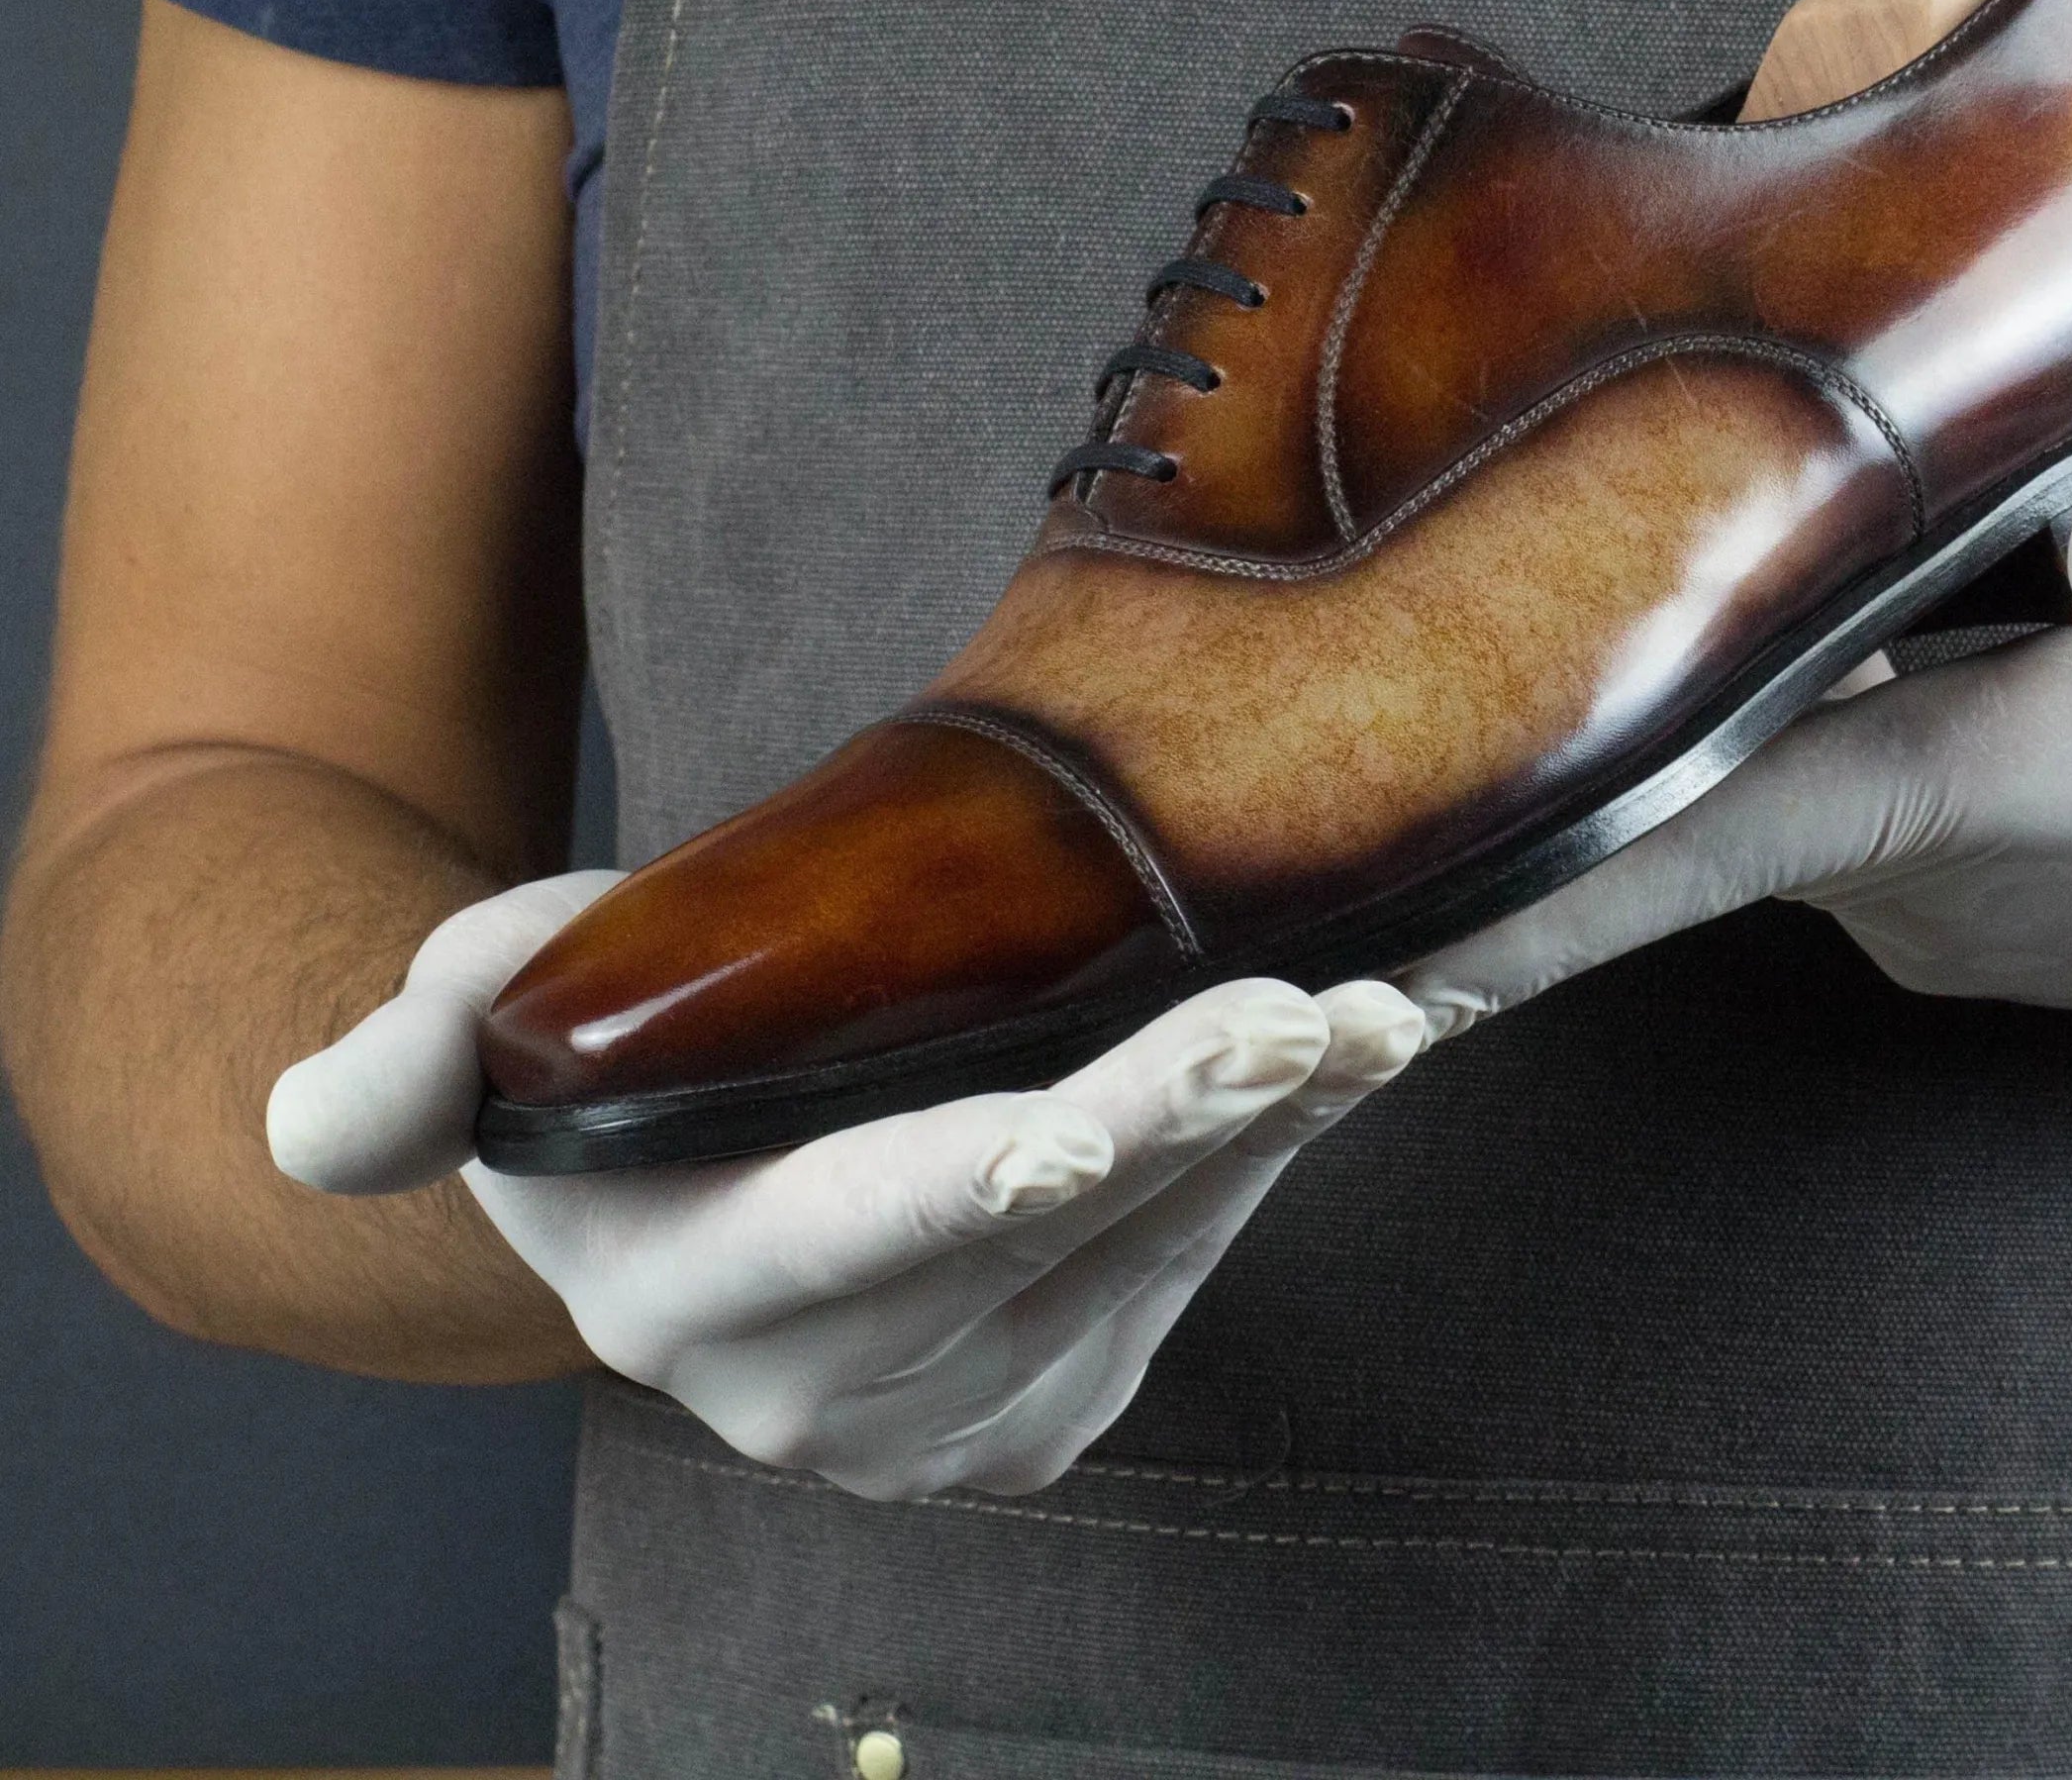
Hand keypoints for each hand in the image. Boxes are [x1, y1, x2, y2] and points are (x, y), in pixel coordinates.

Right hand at [269, 874, 1422, 1496]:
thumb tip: (326, 1119)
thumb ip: (405, 1066)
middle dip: (1189, 1121)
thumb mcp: (484, 1014)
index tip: (1088, 1112)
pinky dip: (1280, 1164)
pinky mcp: (1050, 1406)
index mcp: (686, 1290)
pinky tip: (1357, 1060)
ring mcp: (948, 1419)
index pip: (848, 1226)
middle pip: (1040, 1237)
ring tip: (1386, 1011)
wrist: (677, 1160)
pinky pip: (1190, 1270)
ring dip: (1279, 1135)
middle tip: (1315, 1016)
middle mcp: (819, 1392)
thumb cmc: (593, 1044)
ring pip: (1148, 1252)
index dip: (972, 1172)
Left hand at [1407, 466, 2071, 1080]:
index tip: (1364, 926)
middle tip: (1382, 706)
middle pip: (1675, 824)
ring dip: (1667, 752)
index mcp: (1963, 795)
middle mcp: (1922, 878)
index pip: (1686, 840)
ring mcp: (1948, 909)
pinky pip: (1828, 823)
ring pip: (1750, 815)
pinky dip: (1773, 757)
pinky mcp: (1987, 906)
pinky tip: (1780, 651)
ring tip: (1552, 638)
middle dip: (1543, 783)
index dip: (1525, 878)